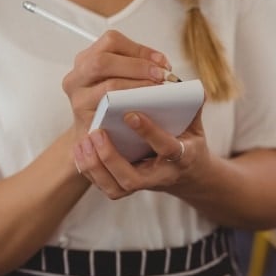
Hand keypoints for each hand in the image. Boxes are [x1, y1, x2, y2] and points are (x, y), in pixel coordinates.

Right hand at [62, 30, 172, 138]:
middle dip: (137, 67)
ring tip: (156, 91)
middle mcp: (76, 77)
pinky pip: (111, 111)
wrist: (95, 136)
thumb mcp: (117, 77)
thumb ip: (135, 65)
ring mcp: (78, 100)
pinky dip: (131, 106)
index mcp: (85, 60)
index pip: (111, 41)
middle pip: (103, 61)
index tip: (161, 62)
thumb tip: (161, 64)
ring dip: (138, 87)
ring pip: (108, 86)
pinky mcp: (85, 121)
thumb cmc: (110, 104)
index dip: (139, 49)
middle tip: (160, 76)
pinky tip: (145, 107)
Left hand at [73, 103, 208, 198]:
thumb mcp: (195, 127)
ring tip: (84, 142)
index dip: (149, 132)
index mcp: (182, 158)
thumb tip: (194, 87)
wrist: (184, 174)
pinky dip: (89, 169)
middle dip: (111, 157)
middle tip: (97, 133)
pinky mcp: (125, 188)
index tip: (131, 114)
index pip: (167, 148)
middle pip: (132, 179)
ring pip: (115, 188)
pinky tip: (80, 149)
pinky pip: (104, 185)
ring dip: (96, 165)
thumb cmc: (187, 143)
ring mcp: (141, 186)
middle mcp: (160, 176)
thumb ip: (193, 108)